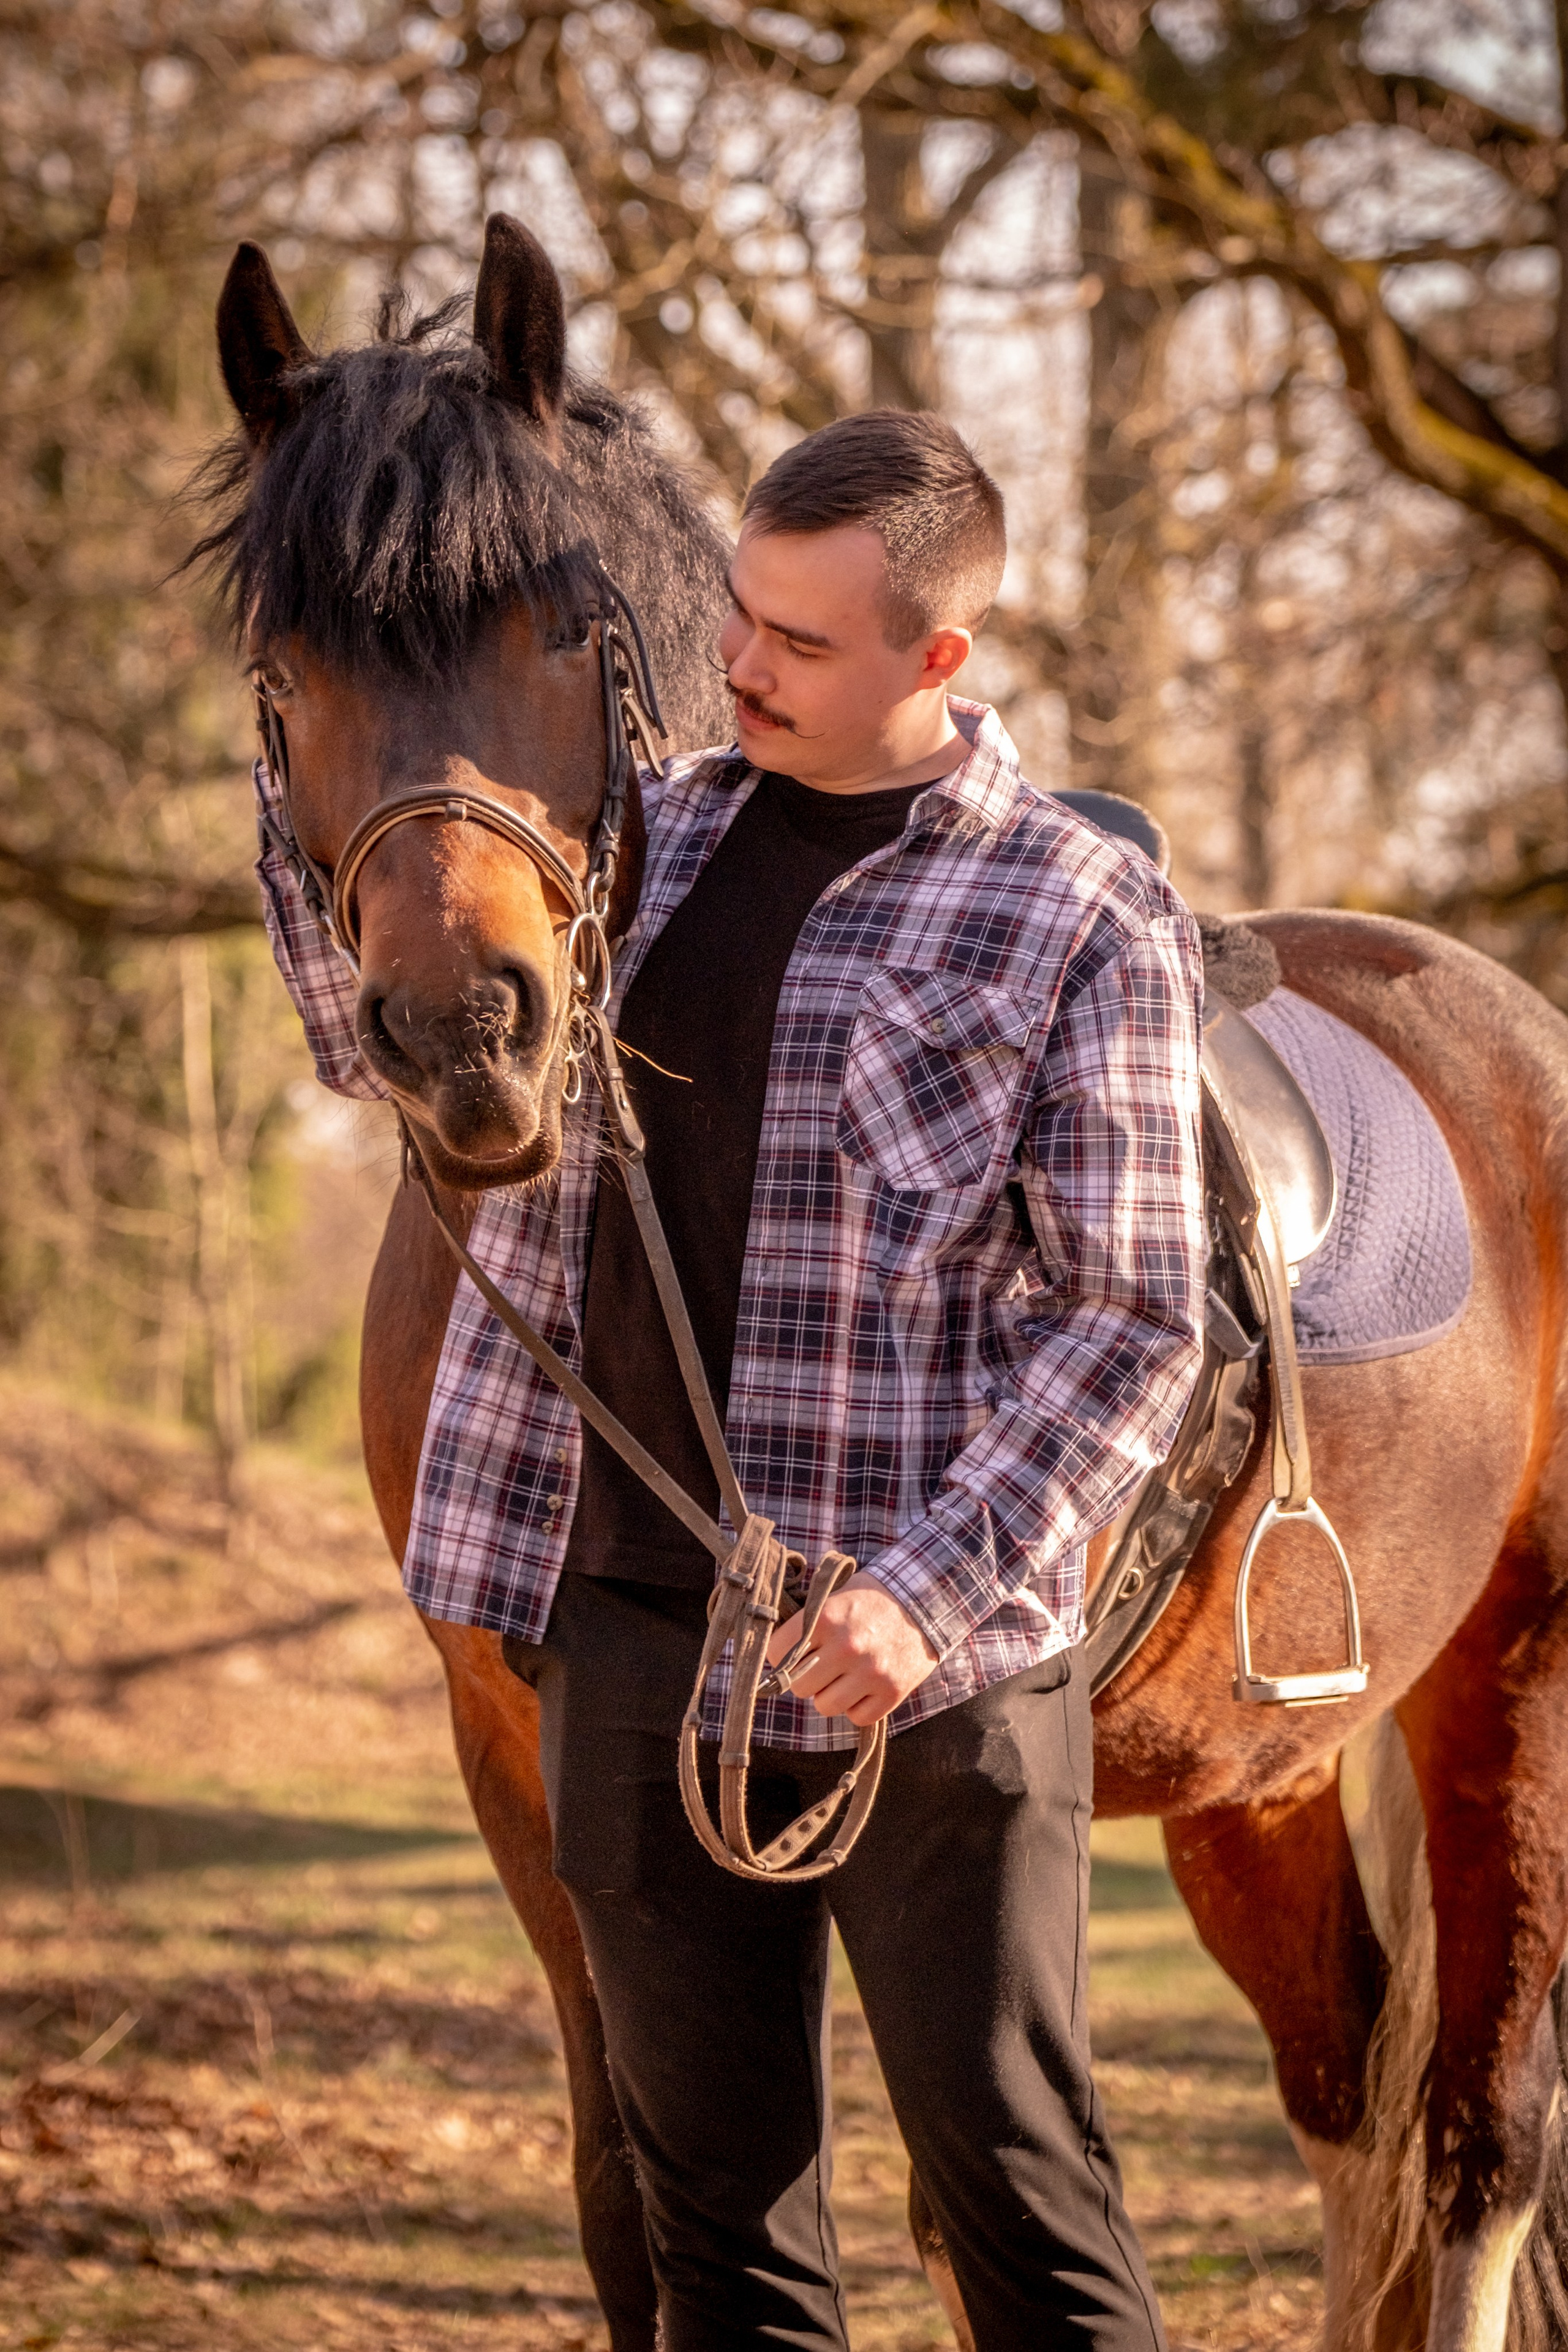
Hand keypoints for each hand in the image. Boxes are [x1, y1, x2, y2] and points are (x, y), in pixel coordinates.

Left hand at [765, 1572, 938, 1726]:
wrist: (928, 1599)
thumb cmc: (875, 1597)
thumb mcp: (837, 1596)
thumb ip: (808, 1622)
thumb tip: (776, 1652)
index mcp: (826, 1618)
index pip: (777, 1652)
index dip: (779, 1655)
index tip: (790, 1653)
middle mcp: (846, 1647)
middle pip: (799, 1686)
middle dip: (805, 1677)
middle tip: (820, 1665)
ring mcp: (871, 1672)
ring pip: (825, 1706)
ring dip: (830, 1694)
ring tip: (844, 1676)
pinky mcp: (892, 1692)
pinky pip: (857, 1717)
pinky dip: (858, 1706)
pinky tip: (865, 1686)